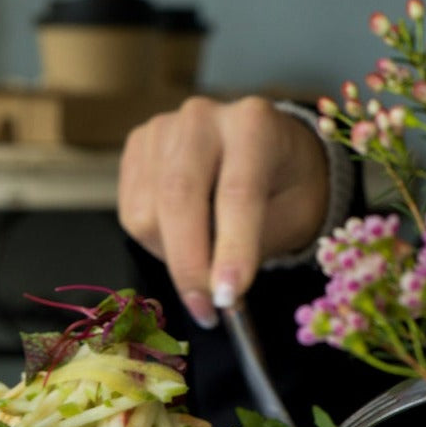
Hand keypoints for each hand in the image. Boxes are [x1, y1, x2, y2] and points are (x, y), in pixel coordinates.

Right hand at [118, 96, 330, 327]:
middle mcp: (201, 118)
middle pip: (178, 197)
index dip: (231, 248)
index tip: (227, 297)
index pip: (237, 191)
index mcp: (253, 124)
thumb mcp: (294, 214)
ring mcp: (161, 129)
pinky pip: (130, 211)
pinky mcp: (136, 147)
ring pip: (146, 212)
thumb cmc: (286, 185)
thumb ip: (256, 245)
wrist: (267, 149)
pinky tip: (182, 238)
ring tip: (202, 262)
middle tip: (204, 309)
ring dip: (171, 255)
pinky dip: (154, 241)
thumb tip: (216, 290)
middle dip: (189, 264)